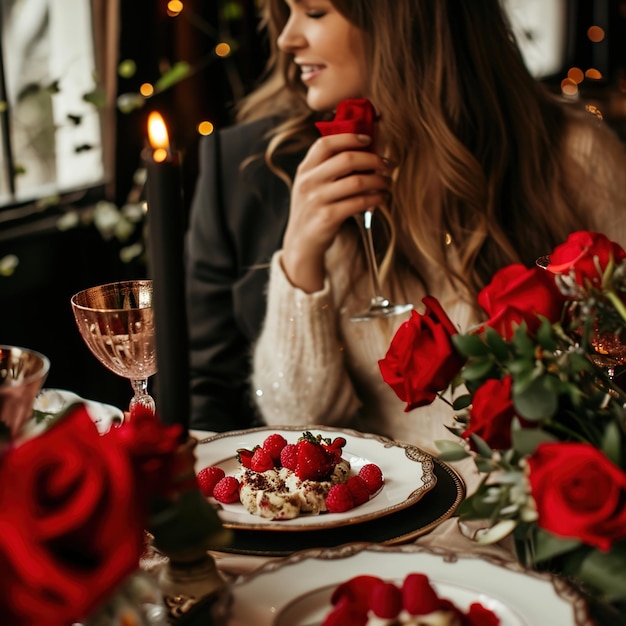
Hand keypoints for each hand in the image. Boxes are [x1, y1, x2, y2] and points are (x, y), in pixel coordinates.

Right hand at [282, 133, 388, 292]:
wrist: (302, 243)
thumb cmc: (314, 209)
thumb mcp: (313, 185)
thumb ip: (330, 167)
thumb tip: (367, 147)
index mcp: (305, 169)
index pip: (326, 143)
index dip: (350, 137)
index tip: (369, 139)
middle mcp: (309, 182)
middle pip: (347, 159)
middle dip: (373, 159)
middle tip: (387, 165)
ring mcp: (317, 200)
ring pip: (357, 181)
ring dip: (379, 181)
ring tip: (387, 184)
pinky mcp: (328, 217)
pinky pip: (359, 202)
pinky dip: (376, 199)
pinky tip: (381, 199)